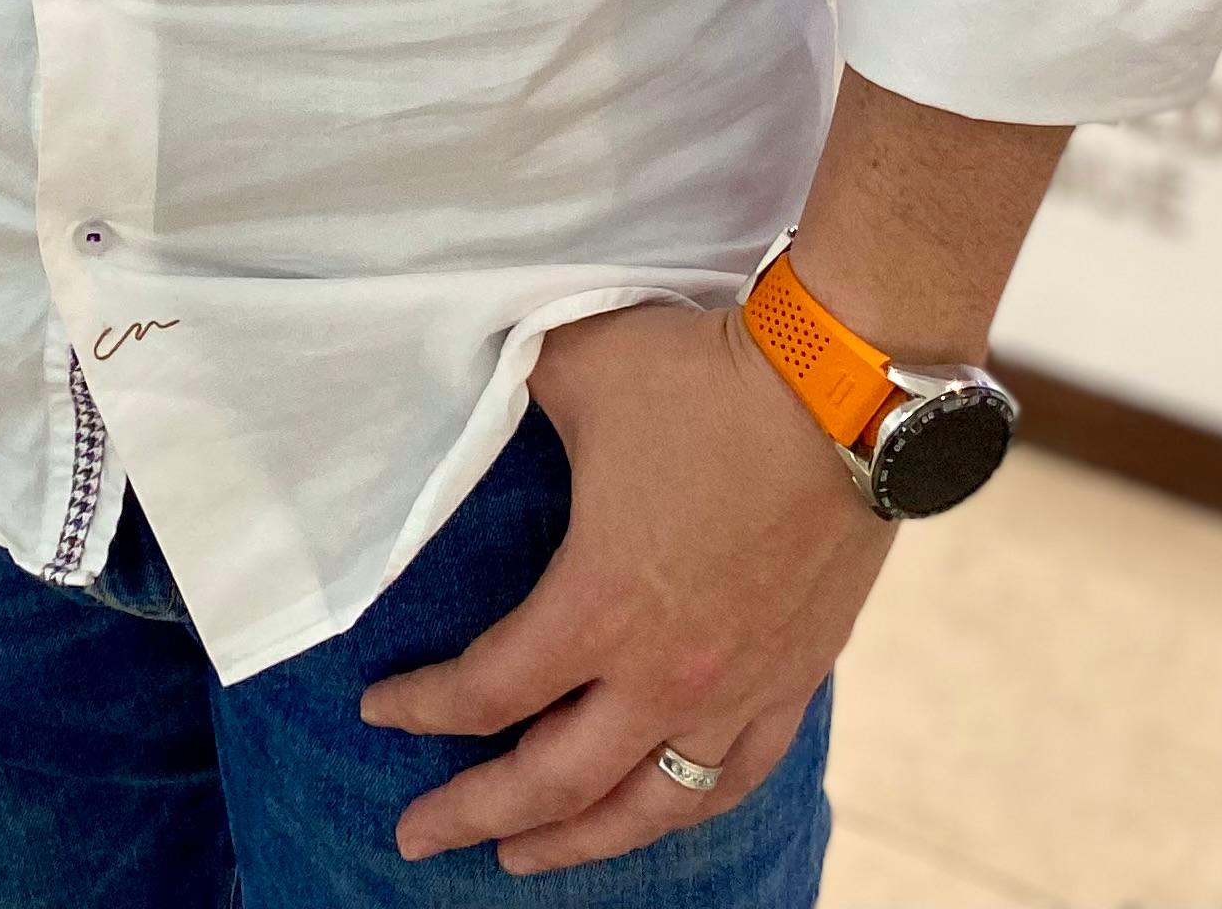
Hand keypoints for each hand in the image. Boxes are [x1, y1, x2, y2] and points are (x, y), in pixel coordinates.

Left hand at [359, 300, 890, 873]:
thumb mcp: (573, 364)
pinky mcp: (795, 679)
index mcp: (598, 605)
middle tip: (416, 837)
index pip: (487, 692)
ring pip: (648, 806)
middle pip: (554, 782)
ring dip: (578, 840)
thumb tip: (464, 375)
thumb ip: (508, 386)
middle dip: (476, 815)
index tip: (378, 711)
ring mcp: (738, 687)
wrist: (843, 391)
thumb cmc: (702, 376)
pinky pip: (735, 777)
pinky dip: (683, 808)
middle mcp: (665, 672)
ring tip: (524, 858)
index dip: (421, 710)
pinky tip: (656, 812)